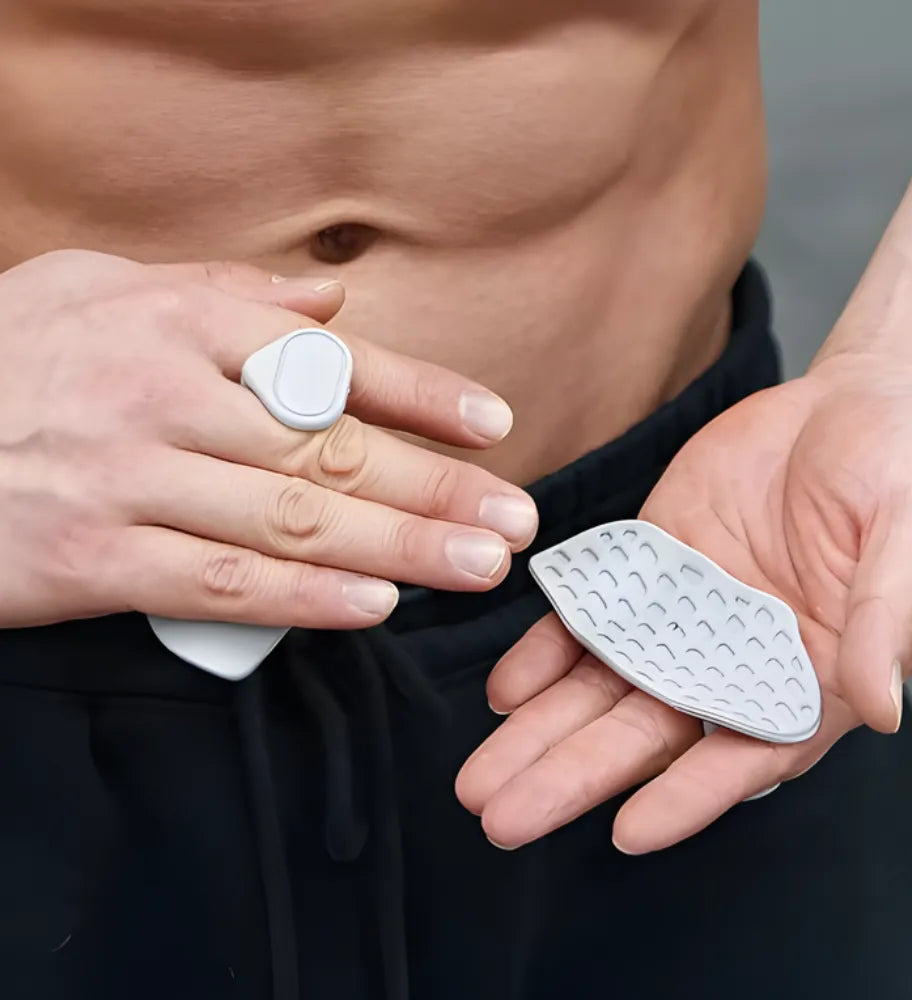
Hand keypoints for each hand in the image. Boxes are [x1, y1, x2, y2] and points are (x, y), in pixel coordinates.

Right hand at [0, 250, 536, 627]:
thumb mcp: (102, 289)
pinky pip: (217, 584)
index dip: (423, 395)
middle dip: (436, 488)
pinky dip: (302, 599)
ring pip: (291, 521)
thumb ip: (223, 291)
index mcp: (179, 323)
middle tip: (514, 520)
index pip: (331, 362)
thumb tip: (328, 300)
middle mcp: (164, 395)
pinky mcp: (90, 559)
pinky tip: (373, 606)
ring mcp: (128, 479)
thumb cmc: (16, 358)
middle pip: (330, 452)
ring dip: (398, 548)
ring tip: (476, 567)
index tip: (495, 427)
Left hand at [456, 355, 911, 852]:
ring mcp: (689, 614)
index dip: (690, 795)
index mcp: (812, 672)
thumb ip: (889, 617)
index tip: (626, 832)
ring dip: (542, 733)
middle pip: (651, 732)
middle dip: (577, 776)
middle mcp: (739, 657)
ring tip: (481, 781)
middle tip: (506, 820)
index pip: (747, 750)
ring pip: (606, 685)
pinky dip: (548, 652)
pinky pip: (594, 616)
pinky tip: (505, 691)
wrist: (860, 400)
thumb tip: (875, 703)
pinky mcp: (653, 565)